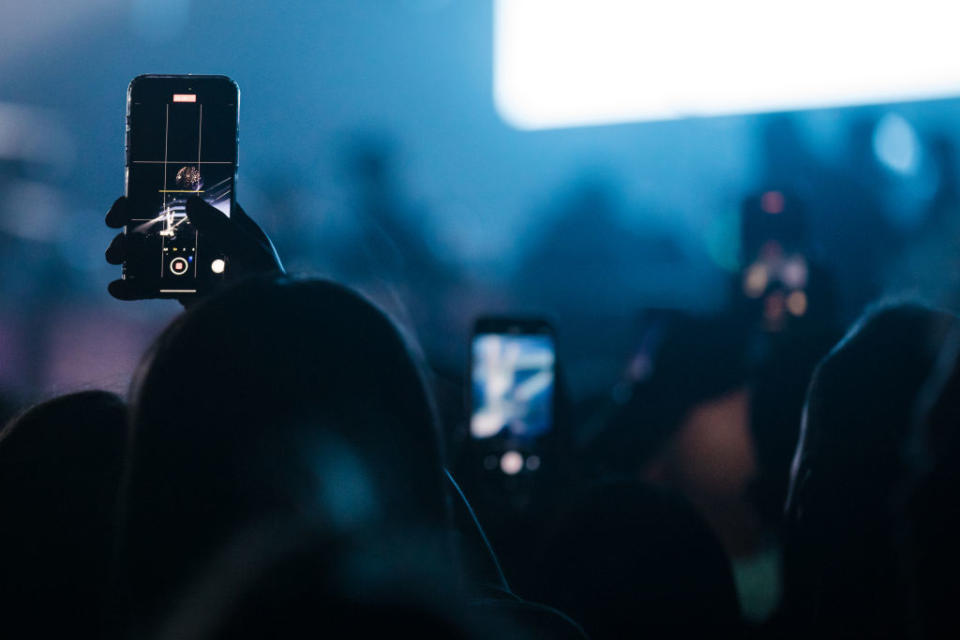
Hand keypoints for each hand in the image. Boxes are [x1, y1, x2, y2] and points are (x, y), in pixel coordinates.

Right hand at [105, 196, 283, 303]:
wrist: (263, 334)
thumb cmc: (266, 291)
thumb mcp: (249, 256)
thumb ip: (222, 229)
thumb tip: (190, 200)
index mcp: (230, 226)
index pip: (193, 197)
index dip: (164, 190)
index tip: (135, 189)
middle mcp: (211, 243)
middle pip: (166, 222)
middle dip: (136, 220)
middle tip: (112, 223)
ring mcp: (196, 267)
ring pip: (154, 251)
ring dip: (128, 250)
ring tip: (113, 256)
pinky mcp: (186, 294)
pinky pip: (154, 286)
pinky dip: (133, 287)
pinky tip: (116, 289)